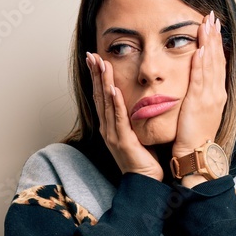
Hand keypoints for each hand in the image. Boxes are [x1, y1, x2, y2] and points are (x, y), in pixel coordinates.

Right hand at [85, 52, 163, 180]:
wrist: (144, 181)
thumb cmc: (143, 158)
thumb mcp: (136, 132)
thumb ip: (133, 116)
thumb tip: (138, 99)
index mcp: (110, 125)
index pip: (101, 95)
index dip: (97, 76)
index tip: (95, 58)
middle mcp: (107, 128)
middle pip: (99, 95)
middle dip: (95, 74)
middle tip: (91, 54)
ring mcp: (113, 135)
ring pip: (106, 103)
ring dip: (103, 82)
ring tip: (101, 64)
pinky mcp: (123, 141)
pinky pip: (118, 119)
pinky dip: (115, 103)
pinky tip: (112, 90)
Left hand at [172, 10, 227, 159]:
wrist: (196, 155)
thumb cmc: (194, 136)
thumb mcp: (199, 111)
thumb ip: (199, 94)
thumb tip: (196, 79)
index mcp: (216, 94)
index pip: (217, 63)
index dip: (215, 43)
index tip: (213, 26)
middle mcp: (216, 93)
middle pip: (216, 59)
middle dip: (214, 37)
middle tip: (212, 16)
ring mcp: (209, 98)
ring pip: (210, 65)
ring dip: (208, 44)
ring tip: (206, 25)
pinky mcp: (199, 104)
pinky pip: (200, 80)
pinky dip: (200, 64)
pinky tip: (199, 50)